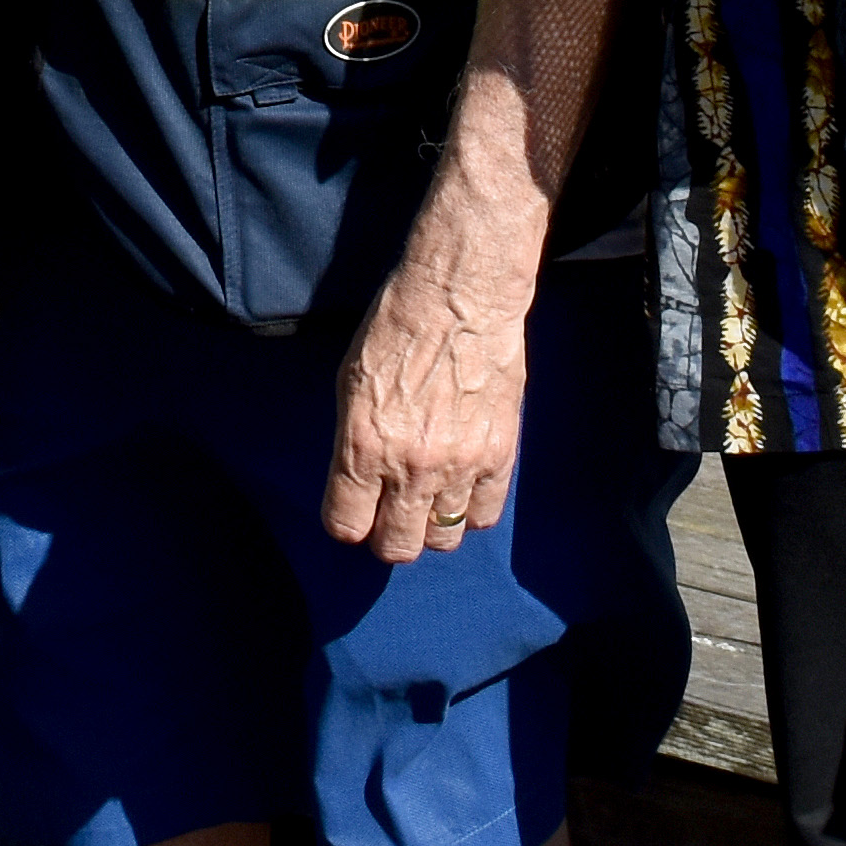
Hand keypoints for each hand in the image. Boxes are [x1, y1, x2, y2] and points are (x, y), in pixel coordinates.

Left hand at [324, 267, 528, 565]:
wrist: (460, 299)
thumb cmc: (396, 329)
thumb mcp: (350, 384)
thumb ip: (353, 443)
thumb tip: (359, 484)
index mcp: (364, 446)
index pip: (346, 524)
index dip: (347, 524)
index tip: (353, 513)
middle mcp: (410, 466)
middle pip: (396, 545)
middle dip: (387, 537)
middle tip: (389, 516)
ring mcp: (458, 465)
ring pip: (443, 539)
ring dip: (430, 526)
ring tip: (427, 501)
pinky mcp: (499, 455)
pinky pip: (484, 515)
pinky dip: (470, 511)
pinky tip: (461, 490)